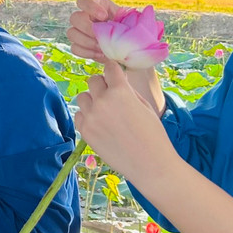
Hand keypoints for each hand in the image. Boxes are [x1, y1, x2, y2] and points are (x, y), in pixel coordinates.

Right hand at [68, 0, 165, 112]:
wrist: (133, 55)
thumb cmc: (137, 37)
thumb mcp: (140, 25)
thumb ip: (138, 19)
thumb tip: (146, 12)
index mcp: (100, 6)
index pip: (85, 0)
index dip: (90, 7)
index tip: (104, 17)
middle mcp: (87, 17)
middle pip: (75, 18)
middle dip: (88, 29)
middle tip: (102, 39)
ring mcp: (81, 32)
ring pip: (72, 33)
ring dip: (87, 43)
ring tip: (104, 49)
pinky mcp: (80, 46)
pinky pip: (75, 48)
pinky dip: (87, 53)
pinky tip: (101, 56)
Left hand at [72, 62, 179, 185]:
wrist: (150, 164)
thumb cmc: (153, 134)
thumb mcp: (144, 105)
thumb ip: (127, 90)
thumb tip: (114, 80)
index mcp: (120, 91)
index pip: (109, 67)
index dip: (113, 71)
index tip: (115, 76)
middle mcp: (102, 101)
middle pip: (93, 80)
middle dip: (102, 85)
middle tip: (111, 97)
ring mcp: (91, 117)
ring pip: (83, 97)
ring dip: (92, 101)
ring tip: (105, 113)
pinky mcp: (85, 131)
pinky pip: (79, 115)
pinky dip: (87, 117)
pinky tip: (100, 125)